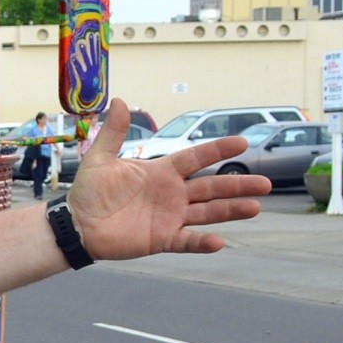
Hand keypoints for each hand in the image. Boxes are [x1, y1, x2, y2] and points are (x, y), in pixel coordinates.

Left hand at [67, 99, 270, 260]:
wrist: (77, 224)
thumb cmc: (89, 191)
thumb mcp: (100, 159)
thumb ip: (113, 133)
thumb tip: (117, 100)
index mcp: (161, 171)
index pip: (195, 158)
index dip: (217, 150)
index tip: (243, 142)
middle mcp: (172, 193)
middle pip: (211, 187)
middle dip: (238, 185)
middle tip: (265, 184)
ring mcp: (170, 217)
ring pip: (207, 212)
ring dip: (230, 211)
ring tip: (255, 208)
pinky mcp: (162, 239)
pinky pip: (186, 241)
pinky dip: (202, 243)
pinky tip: (219, 241)